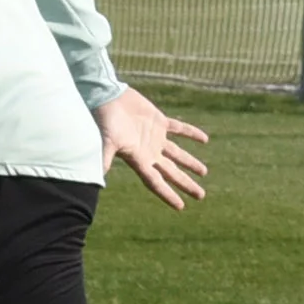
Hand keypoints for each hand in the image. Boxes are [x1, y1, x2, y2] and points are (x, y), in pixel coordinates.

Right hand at [95, 88, 208, 209]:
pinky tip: (205, 140)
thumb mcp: (106, 141)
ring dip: (190, 163)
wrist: (106, 97)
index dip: (168, 194)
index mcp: (138, 159)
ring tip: (204, 173)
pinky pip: (179, 129)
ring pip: (177, 154)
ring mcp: (155, 137)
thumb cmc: (104, 120)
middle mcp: (148, 151)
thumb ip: (105, 158)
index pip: (156, 182)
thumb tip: (99, 177)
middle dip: (185, 184)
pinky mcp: (158, 121)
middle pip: (170, 172)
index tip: (181, 206)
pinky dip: (191, 133)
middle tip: (200, 196)